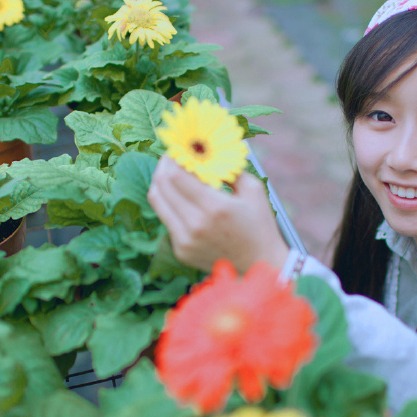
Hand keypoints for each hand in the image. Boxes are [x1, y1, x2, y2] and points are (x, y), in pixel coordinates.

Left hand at [147, 155, 289, 272]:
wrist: (259, 267)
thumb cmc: (259, 226)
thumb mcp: (253, 190)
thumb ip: (229, 169)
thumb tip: (207, 152)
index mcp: (215, 207)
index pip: (176, 175)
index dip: (172, 158)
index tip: (177, 150)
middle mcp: (196, 225)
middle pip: (161, 185)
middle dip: (163, 166)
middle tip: (170, 158)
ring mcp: (185, 241)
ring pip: (157, 202)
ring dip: (160, 183)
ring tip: (171, 175)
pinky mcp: (181, 250)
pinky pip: (166, 219)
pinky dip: (170, 204)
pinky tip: (182, 199)